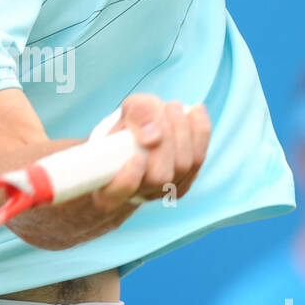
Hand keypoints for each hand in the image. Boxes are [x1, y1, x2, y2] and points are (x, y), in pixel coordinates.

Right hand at [92, 95, 210, 212]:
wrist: (139, 142)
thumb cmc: (125, 130)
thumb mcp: (124, 114)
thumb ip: (136, 116)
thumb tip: (152, 135)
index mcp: (105, 189)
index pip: (113, 196)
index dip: (126, 181)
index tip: (136, 158)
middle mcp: (133, 197)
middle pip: (158, 177)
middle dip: (166, 138)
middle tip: (164, 108)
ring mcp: (160, 194)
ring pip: (182, 167)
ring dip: (182, 130)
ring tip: (172, 107)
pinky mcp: (182, 185)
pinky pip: (198, 160)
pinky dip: (199, 132)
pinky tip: (195, 111)